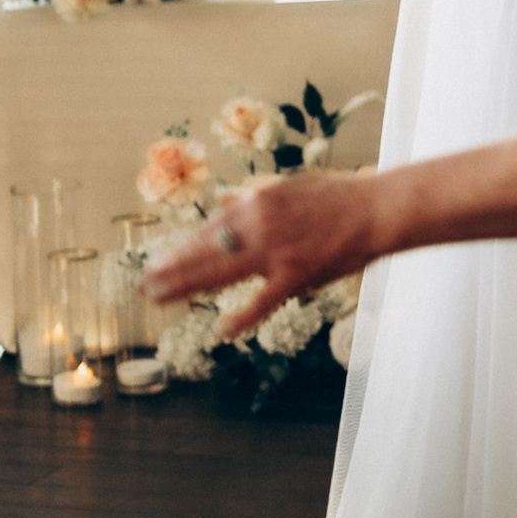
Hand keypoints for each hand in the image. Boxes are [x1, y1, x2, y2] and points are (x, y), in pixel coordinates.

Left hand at [140, 172, 388, 337]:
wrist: (374, 209)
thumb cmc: (337, 196)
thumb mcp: (290, 187)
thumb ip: (255, 198)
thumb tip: (226, 201)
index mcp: (255, 203)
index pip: (207, 229)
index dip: (179, 249)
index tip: (158, 261)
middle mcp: (257, 226)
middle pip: (202, 252)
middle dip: (169, 270)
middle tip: (142, 284)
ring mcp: (275, 252)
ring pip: (219, 273)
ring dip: (184, 287)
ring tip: (158, 298)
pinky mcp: (296, 275)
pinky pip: (263, 301)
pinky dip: (242, 317)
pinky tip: (222, 329)